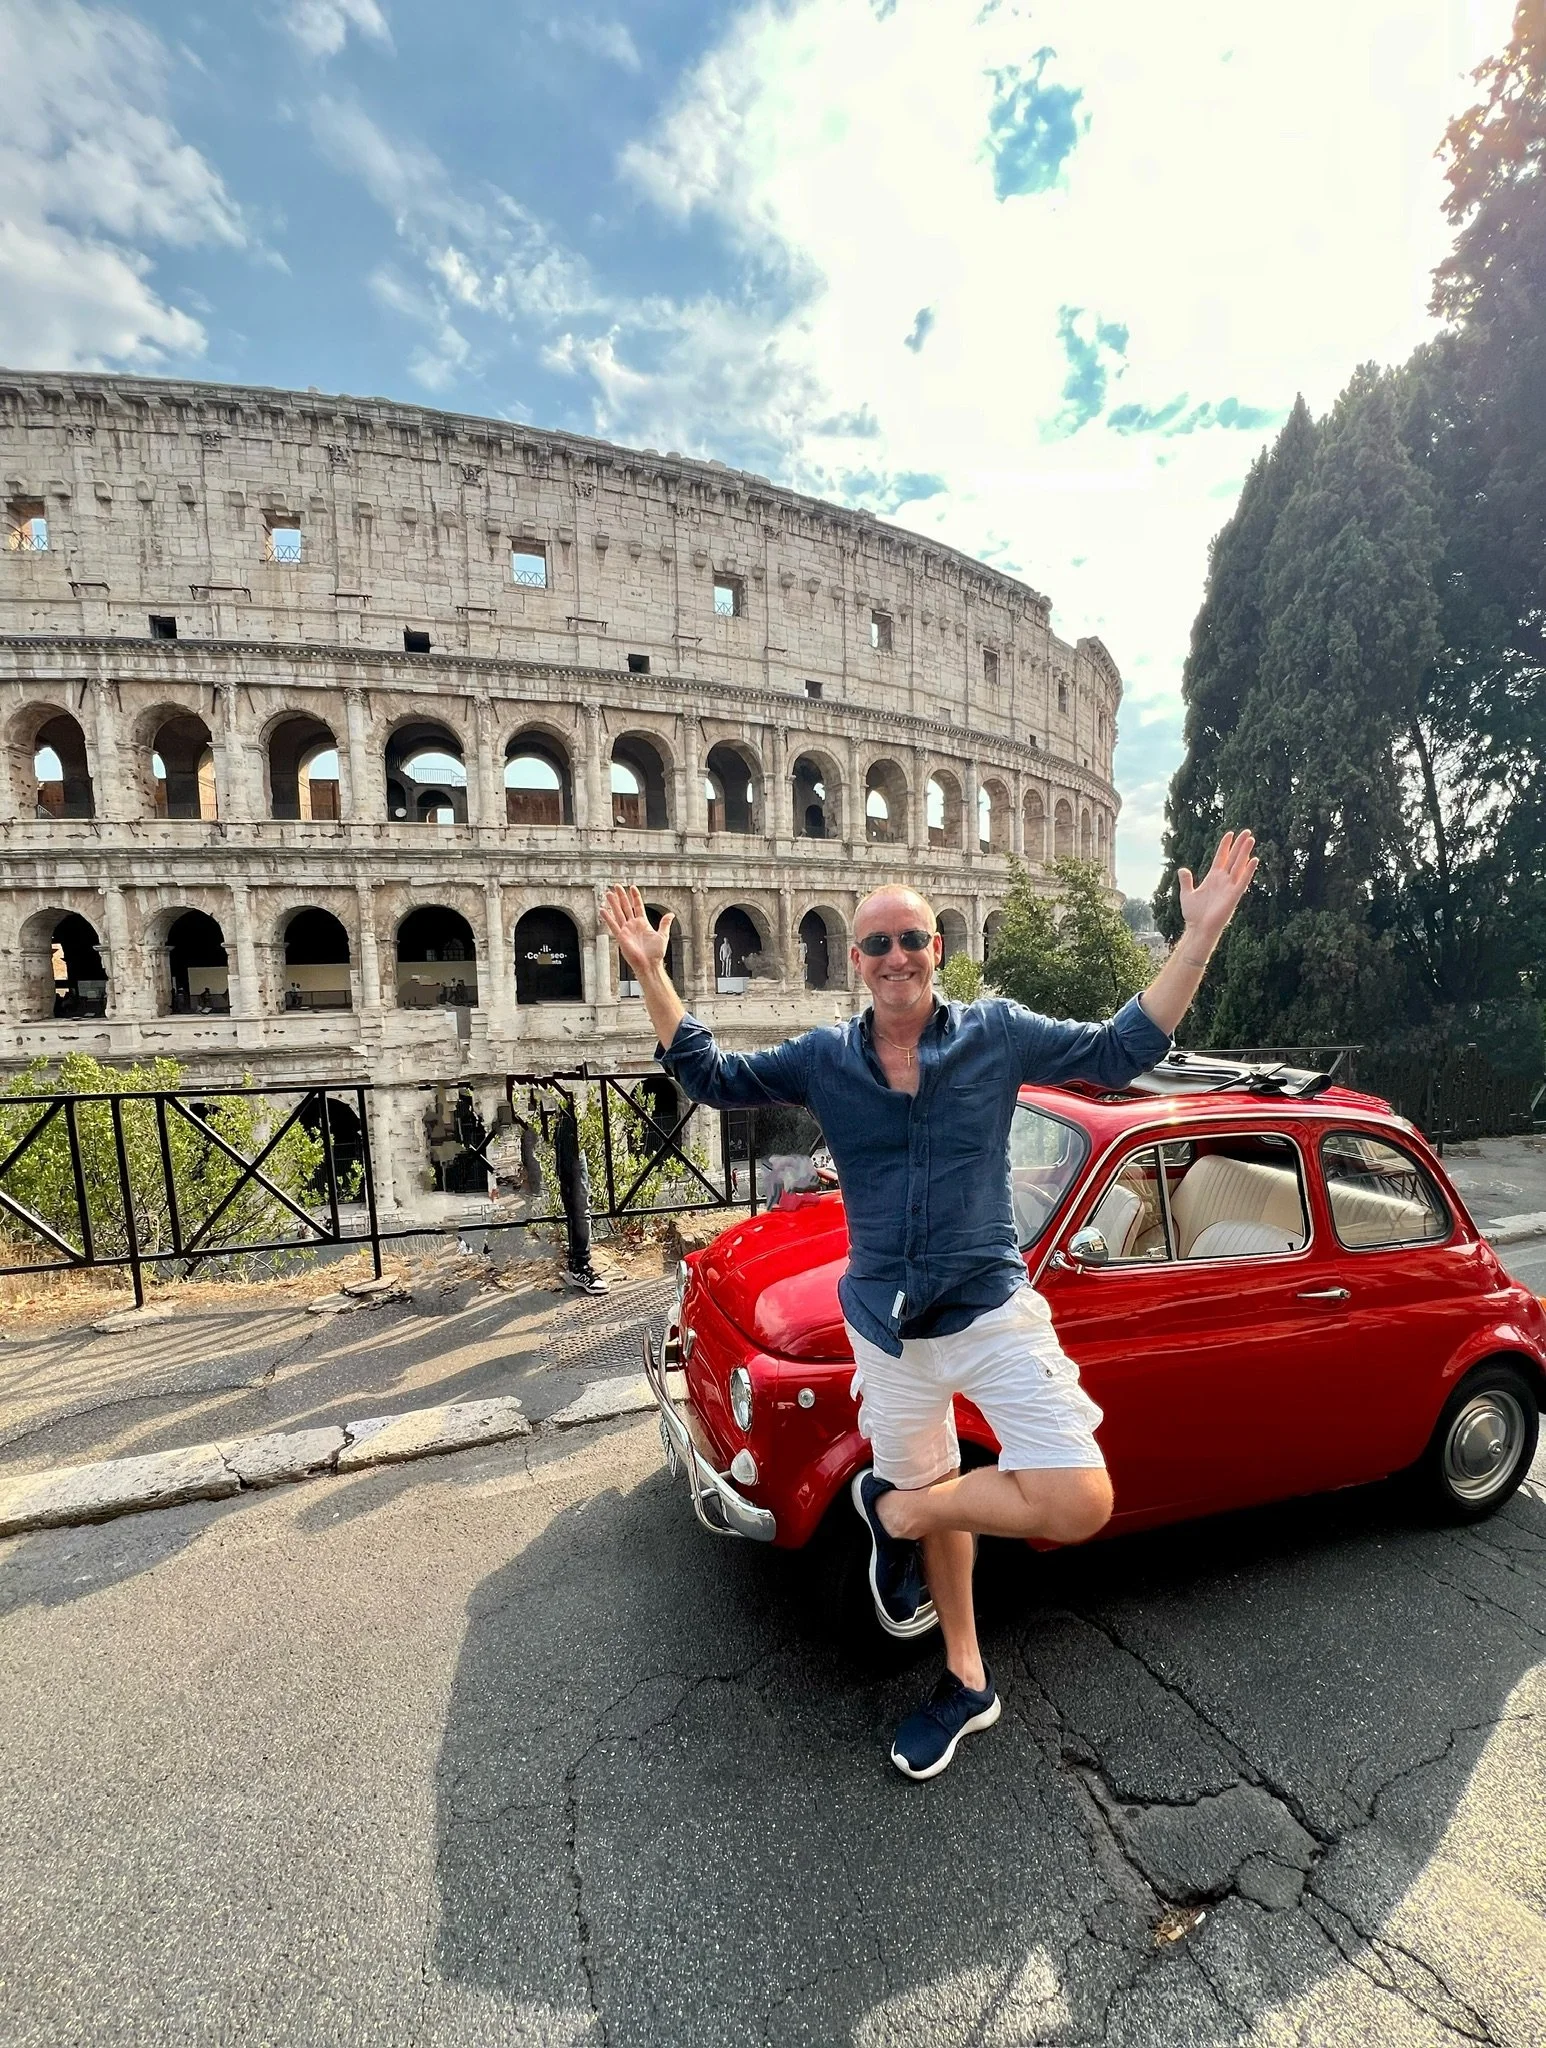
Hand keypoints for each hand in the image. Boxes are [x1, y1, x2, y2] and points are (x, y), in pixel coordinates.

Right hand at [599, 885, 673, 977]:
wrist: (649, 964)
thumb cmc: (656, 953)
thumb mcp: (662, 936)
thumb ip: (664, 924)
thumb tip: (671, 914)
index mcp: (643, 923)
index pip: (638, 906)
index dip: (635, 897)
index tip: (632, 887)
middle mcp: (633, 925)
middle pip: (626, 907)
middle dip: (621, 896)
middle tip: (616, 886)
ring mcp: (626, 930)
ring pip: (618, 913)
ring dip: (613, 903)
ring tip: (608, 893)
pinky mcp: (621, 937)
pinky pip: (613, 926)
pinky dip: (608, 918)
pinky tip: (603, 910)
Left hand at [1177, 830, 1257, 950]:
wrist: (1198, 928)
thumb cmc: (1194, 914)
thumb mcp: (1187, 894)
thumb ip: (1186, 881)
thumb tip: (1182, 869)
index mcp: (1212, 878)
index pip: (1220, 858)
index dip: (1225, 846)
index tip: (1230, 834)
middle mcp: (1223, 880)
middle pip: (1233, 858)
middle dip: (1239, 845)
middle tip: (1246, 832)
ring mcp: (1229, 887)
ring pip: (1239, 866)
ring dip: (1245, 853)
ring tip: (1251, 839)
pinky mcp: (1234, 895)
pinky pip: (1242, 881)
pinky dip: (1248, 870)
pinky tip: (1254, 860)